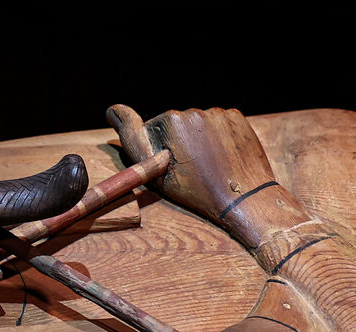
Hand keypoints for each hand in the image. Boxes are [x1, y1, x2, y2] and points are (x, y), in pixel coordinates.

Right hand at [106, 104, 278, 231]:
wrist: (244, 198)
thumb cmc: (196, 190)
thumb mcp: (157, 172)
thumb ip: (132, 138)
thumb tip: (111, 109)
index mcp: (172, 120)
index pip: (152, 129)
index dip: (158, 148)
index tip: (171, 162)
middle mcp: (194, 111)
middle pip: (176, 126)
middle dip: (179, 143)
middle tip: (192, 170)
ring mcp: (217, 113)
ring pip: (198, 126)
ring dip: (199, 141)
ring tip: (210, 165)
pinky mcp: (236, 117)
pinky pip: (218, 124)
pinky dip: (218, 137)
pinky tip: (223, 157)